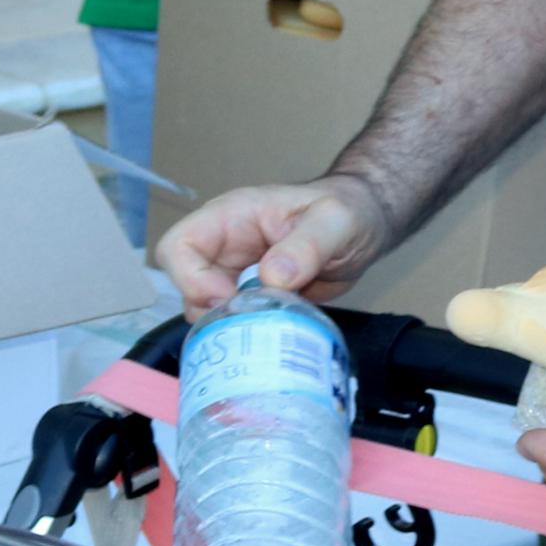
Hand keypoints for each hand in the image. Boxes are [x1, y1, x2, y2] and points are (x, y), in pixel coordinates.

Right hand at [159, 175, 393, 315]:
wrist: (366, 226)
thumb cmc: (348, 209)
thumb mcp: (334, 221)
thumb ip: (306, 245)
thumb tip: (273, 277)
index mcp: (231, 217)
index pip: (179, 245)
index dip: (190, 277)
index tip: (226, 298)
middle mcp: (226, 246)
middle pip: (183, 283)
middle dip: (206, 308)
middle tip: (246, 321)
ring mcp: (237, 273)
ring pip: (203, 307)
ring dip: (226, 325)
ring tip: (263, 329)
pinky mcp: (253, 298)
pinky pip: (232, 320)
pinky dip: (244, 334)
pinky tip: (271, 336)